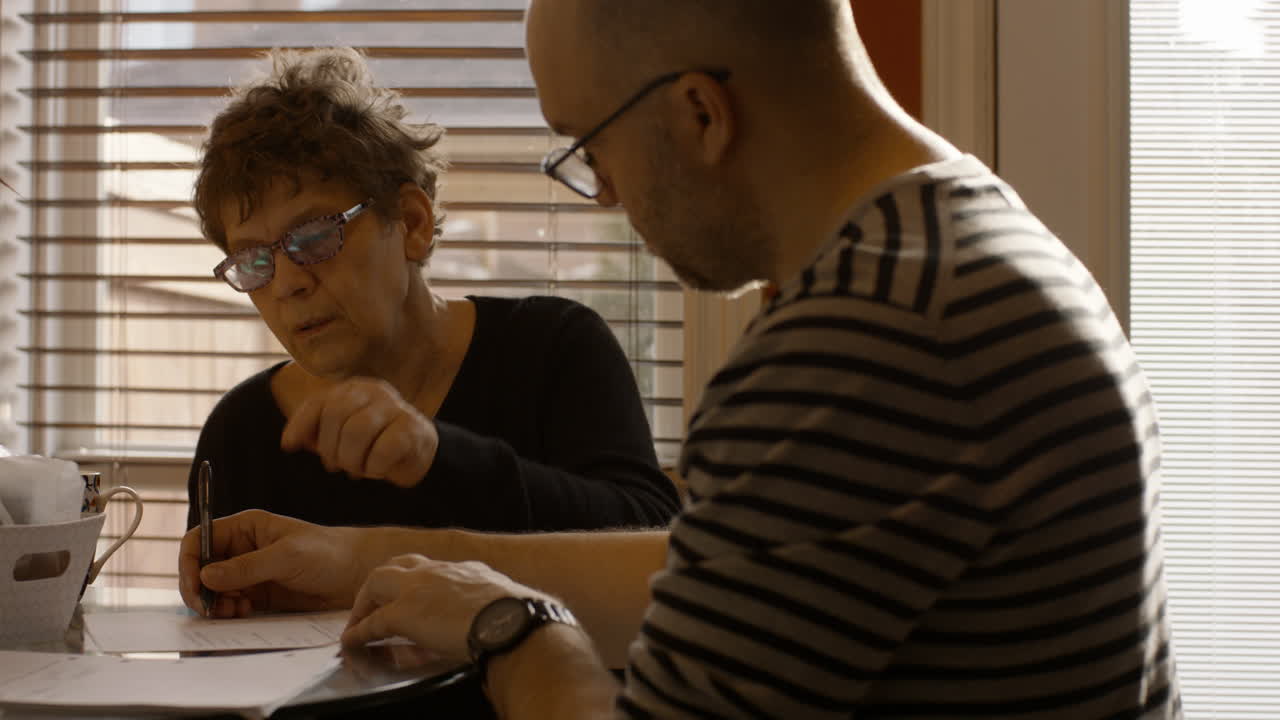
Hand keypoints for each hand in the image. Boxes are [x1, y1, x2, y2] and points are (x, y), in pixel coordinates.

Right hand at [178, 509, 369, 617]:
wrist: (358, 574)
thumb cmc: (328, 554)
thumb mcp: (287, 557)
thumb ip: (247, 567)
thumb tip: (205, 576)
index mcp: (245, 528)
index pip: (200, 539)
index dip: (189, 562)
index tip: (193, 586)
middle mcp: (242, 549)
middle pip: (201, 568)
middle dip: (200, 589)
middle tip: (209, 609)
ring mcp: (249, 573)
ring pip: (214, 590)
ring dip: (215, 603)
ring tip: (233, 612)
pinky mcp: (260, 594)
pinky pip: (231, 604)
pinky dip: (230, 612)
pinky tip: (243, 613)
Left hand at [281, 377, 438, 487]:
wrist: (419, 453)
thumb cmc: (374, 443)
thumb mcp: (341, 434)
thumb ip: (316, 432)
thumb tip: (288, 443)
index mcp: (354, 389)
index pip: (319, 401)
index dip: (300, 425)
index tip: (290, 447)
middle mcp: (375, 391)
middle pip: (336, 415)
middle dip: (330, 448)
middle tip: (338, 465)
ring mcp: (396, 407)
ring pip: (357, 431)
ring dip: (352, 459)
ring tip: (358, 469)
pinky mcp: (412, 428)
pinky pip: (382, 450)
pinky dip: (374, 467)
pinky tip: (377, 469)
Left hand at [341, 554, 544, 660]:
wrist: (512, 623)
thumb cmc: (520, 619)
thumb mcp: (510, 603)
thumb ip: (501, 607)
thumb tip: (513, 620)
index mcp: (468, 571)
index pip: (436, 570)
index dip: (421, 584)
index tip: (419, 599)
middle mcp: (441, 571)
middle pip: (400, 565)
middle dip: (385, 582)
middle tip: (376, 603)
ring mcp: (419, 589)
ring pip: (378, 581)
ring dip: (365, 602)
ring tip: (359, 622)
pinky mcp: (404, 613)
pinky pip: (372, 623)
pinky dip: (359, 632)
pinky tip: (352, 642)